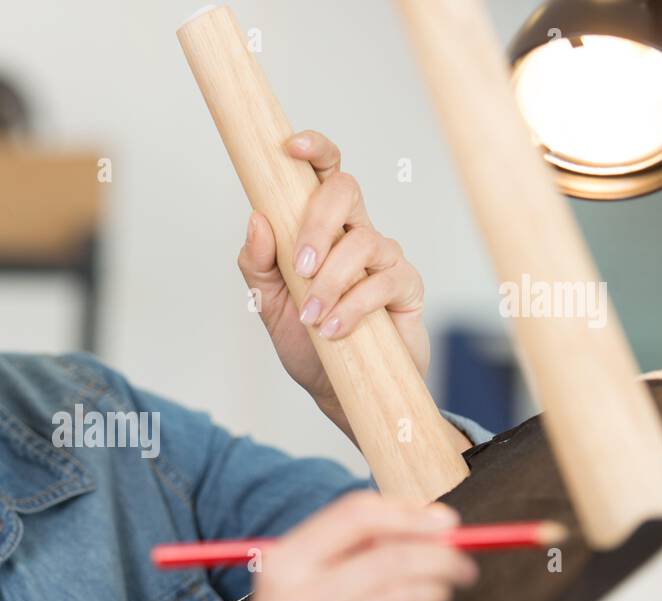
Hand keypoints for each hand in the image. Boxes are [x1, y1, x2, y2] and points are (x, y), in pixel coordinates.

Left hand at [236, 131, 429, 433]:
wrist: (336, 391)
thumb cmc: (305, 340)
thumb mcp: (269, 304)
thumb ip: (257, 265)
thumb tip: (256, 221)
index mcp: (321, 227)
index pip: (324, 174)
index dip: (314, 150)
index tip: (290, 148)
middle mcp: (355, 233)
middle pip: (345, 191)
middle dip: (317, 223)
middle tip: (300, 266)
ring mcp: (383, 259)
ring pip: (362, 241)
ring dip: (330, 281)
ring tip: (312, 317)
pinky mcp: (405, 288)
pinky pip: (383, 282)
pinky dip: (353, 306)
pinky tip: (334, 329)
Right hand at [237, 491, 476, 600]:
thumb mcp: (299, 579)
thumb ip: (353, 545)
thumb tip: (433, 521)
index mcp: (282, 565)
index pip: (357, 517)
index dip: (410, 514)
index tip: (446, 523)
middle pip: (391, 560)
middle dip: (441, 557)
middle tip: (462, 564)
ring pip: (406, 600)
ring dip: (437, 592)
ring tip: (439, 594)